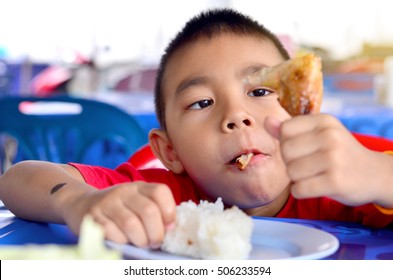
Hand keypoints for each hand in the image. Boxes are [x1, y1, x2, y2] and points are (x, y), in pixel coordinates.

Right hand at [64, 182, 175, 247]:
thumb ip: (155, 210)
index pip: (160, 191)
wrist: (81, 203)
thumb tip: (171, 228)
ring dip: (140, 240)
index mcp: (139, 186)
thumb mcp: (137, 202)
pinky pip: (112, 233)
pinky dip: (121, 241)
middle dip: (156, 233)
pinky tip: (123, 240)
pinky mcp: (92, 216)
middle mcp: (124, 191)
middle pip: (148, 211)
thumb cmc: (118, 208)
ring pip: (131, 224)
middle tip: (155, 242)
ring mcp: (107, 202)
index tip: (169, 226)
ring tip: (142, 244)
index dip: (169, 211)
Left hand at [265, 114, 387, 205]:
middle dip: (291, 162)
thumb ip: (291, 129)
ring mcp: (334, 159)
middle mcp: (330, 136)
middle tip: (310, 165)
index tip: (304, 149)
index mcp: (324, 121)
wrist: (374, 174)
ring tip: (315, 175)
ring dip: (297, 178)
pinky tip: (315, 187)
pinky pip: (298, 189)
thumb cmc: (339, 153)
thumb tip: (267, 121)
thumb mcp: (319, 134)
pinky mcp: (335, 182)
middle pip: (285, 151)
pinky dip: (301, 191)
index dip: (288, 143)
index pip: (285, 130)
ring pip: (290, 172)